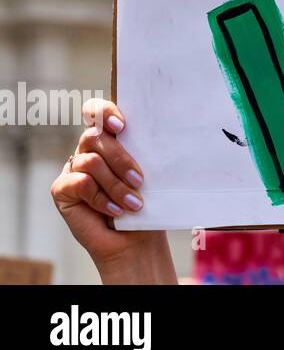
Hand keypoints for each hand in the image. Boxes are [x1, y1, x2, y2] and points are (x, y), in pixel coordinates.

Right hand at [50, 99, 176, 283]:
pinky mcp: (62, 190)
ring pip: (90, 161)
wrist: (136, 239)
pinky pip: (79, 183)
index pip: (96, 111)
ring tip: (133, 203)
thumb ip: (142, 150)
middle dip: (121, 158)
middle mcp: (88, 150)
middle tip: (140, 180)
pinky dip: (101, 198)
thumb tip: (157, 129)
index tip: (121, 125)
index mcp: (110, 139)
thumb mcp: (149, 172)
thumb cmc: (147, 203)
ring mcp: (73, 169)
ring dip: (115, 184)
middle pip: (94, 136)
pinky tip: (115, 210)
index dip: (103, 110)